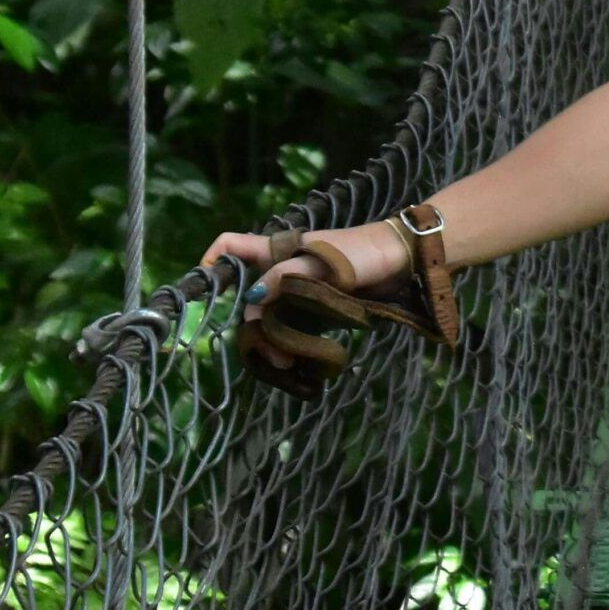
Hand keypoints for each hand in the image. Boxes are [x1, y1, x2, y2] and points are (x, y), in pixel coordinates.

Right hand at [202, 222, 409, 400]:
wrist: (403, 259)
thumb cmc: (362, 252)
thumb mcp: (322, 261)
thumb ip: (286, 277)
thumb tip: (253, 300)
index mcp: (278, 250)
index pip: (231, 246)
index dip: (212, 262)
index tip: (205, 290)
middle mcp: (282, 271)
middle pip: (248, 297)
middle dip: (250, 324)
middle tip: (264, 351)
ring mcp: (299, 290)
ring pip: (269, 317)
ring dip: (270, 340)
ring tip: (283, 363)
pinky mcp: (316, 307)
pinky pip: (293, 327)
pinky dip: (289, 344)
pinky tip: (295, 362)